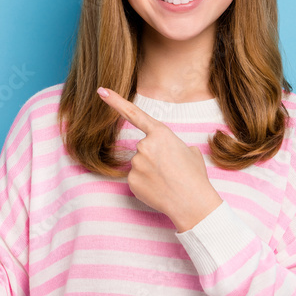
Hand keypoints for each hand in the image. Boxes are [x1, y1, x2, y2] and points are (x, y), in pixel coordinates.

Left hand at [96, 87, 222, 232]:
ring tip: (168, 180)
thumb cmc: (194, 176)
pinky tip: (158, 189)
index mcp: (161, 133)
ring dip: (151, 171)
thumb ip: (171, 145)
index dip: (116, 101)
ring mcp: (136, 164)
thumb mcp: (189, 151)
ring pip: (139, 164)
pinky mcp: (131, 181)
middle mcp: (144, 145)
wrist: (193, 203)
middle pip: (143, 148)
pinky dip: (146, 184)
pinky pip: (136, 179)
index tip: (101, 91)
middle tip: (171, 169)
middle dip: (155, 157)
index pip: (134, 113)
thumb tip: (165, 151)